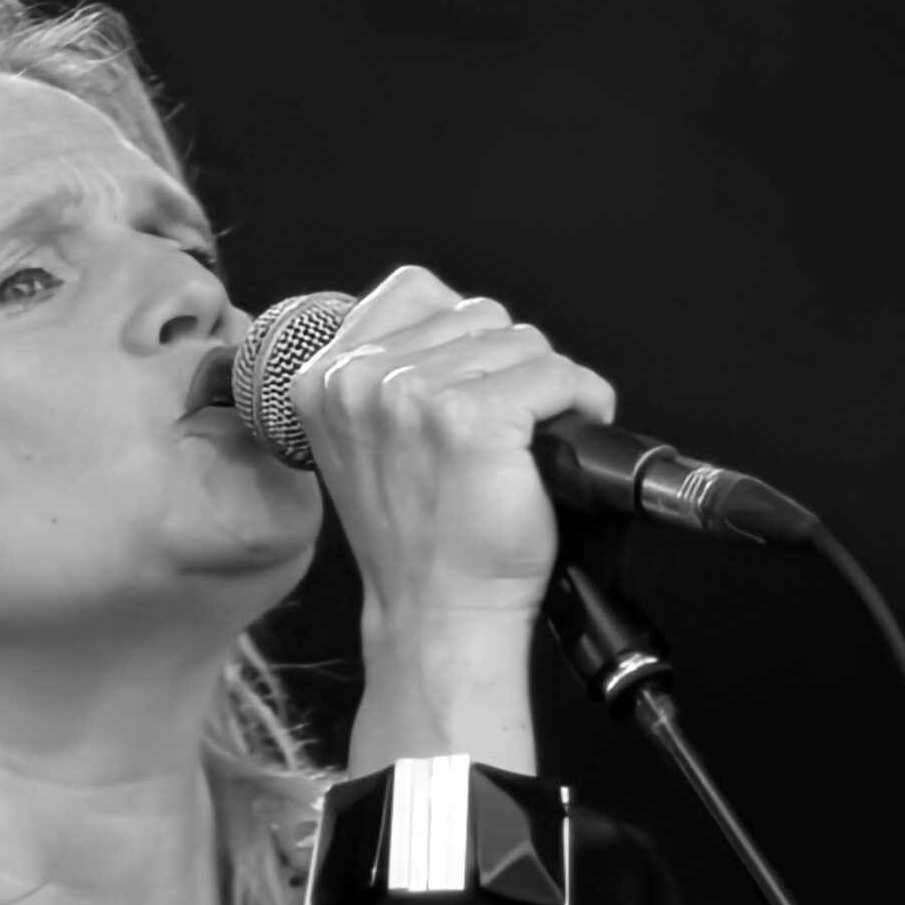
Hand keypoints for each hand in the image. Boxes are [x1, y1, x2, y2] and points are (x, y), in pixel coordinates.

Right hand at [289, 266, 614, 771]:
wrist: (437, 615)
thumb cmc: (417, 542)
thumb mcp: (365, 444)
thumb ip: (386, 376)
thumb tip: (457, 324)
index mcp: (324, 378)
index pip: (415, 290)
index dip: (462, 337)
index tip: (469, 389)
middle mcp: (361, 379)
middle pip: (478, 314)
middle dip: (507, 367)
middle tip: (502, 432)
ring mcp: (413, 394)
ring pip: (522, 341)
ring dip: (545, 389)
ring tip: (526, 445)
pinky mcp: (472, 417)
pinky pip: (557, 375)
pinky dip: (580, 404)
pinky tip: (558, 448)